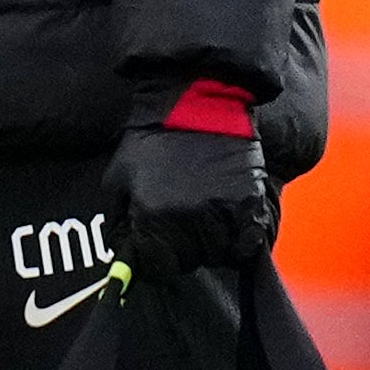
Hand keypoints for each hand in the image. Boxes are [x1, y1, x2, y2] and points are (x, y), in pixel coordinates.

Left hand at [108, 122, 277, 282]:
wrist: (194, 100)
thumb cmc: (151, 139)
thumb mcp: (120, 177)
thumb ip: (119, 220)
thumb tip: (123, 256)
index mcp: (152, 218)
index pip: (157, 269)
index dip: (156, 261)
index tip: (159, 251)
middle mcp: (187, 221)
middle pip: (190, 262)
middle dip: (184, 250)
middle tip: (183, 225)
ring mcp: (221, 212)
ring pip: (220, 254)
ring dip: (214, 243)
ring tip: (207, 218)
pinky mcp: (250, 201)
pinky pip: (250, 240)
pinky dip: (243, 238)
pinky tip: (233, 223)